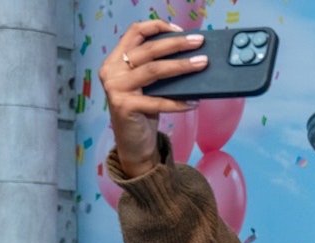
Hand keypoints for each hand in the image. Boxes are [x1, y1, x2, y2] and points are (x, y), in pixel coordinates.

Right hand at [99, 20, 206, 177]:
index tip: (180, 29)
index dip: (157, 27)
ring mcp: (116, 88)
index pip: (134, 32)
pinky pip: (158, 101)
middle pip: (148, 49)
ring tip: (202, 64)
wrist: (134, 145)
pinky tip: (195, 102)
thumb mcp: (149, 86)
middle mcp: (112, 71)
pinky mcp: (124, 106)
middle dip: (177, 44)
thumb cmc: (144, 112)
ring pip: (154, 70)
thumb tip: (191, 55)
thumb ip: (158, 68)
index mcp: (116, 60)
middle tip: (200, 42)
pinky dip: (179, 102)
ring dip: (181, 66)